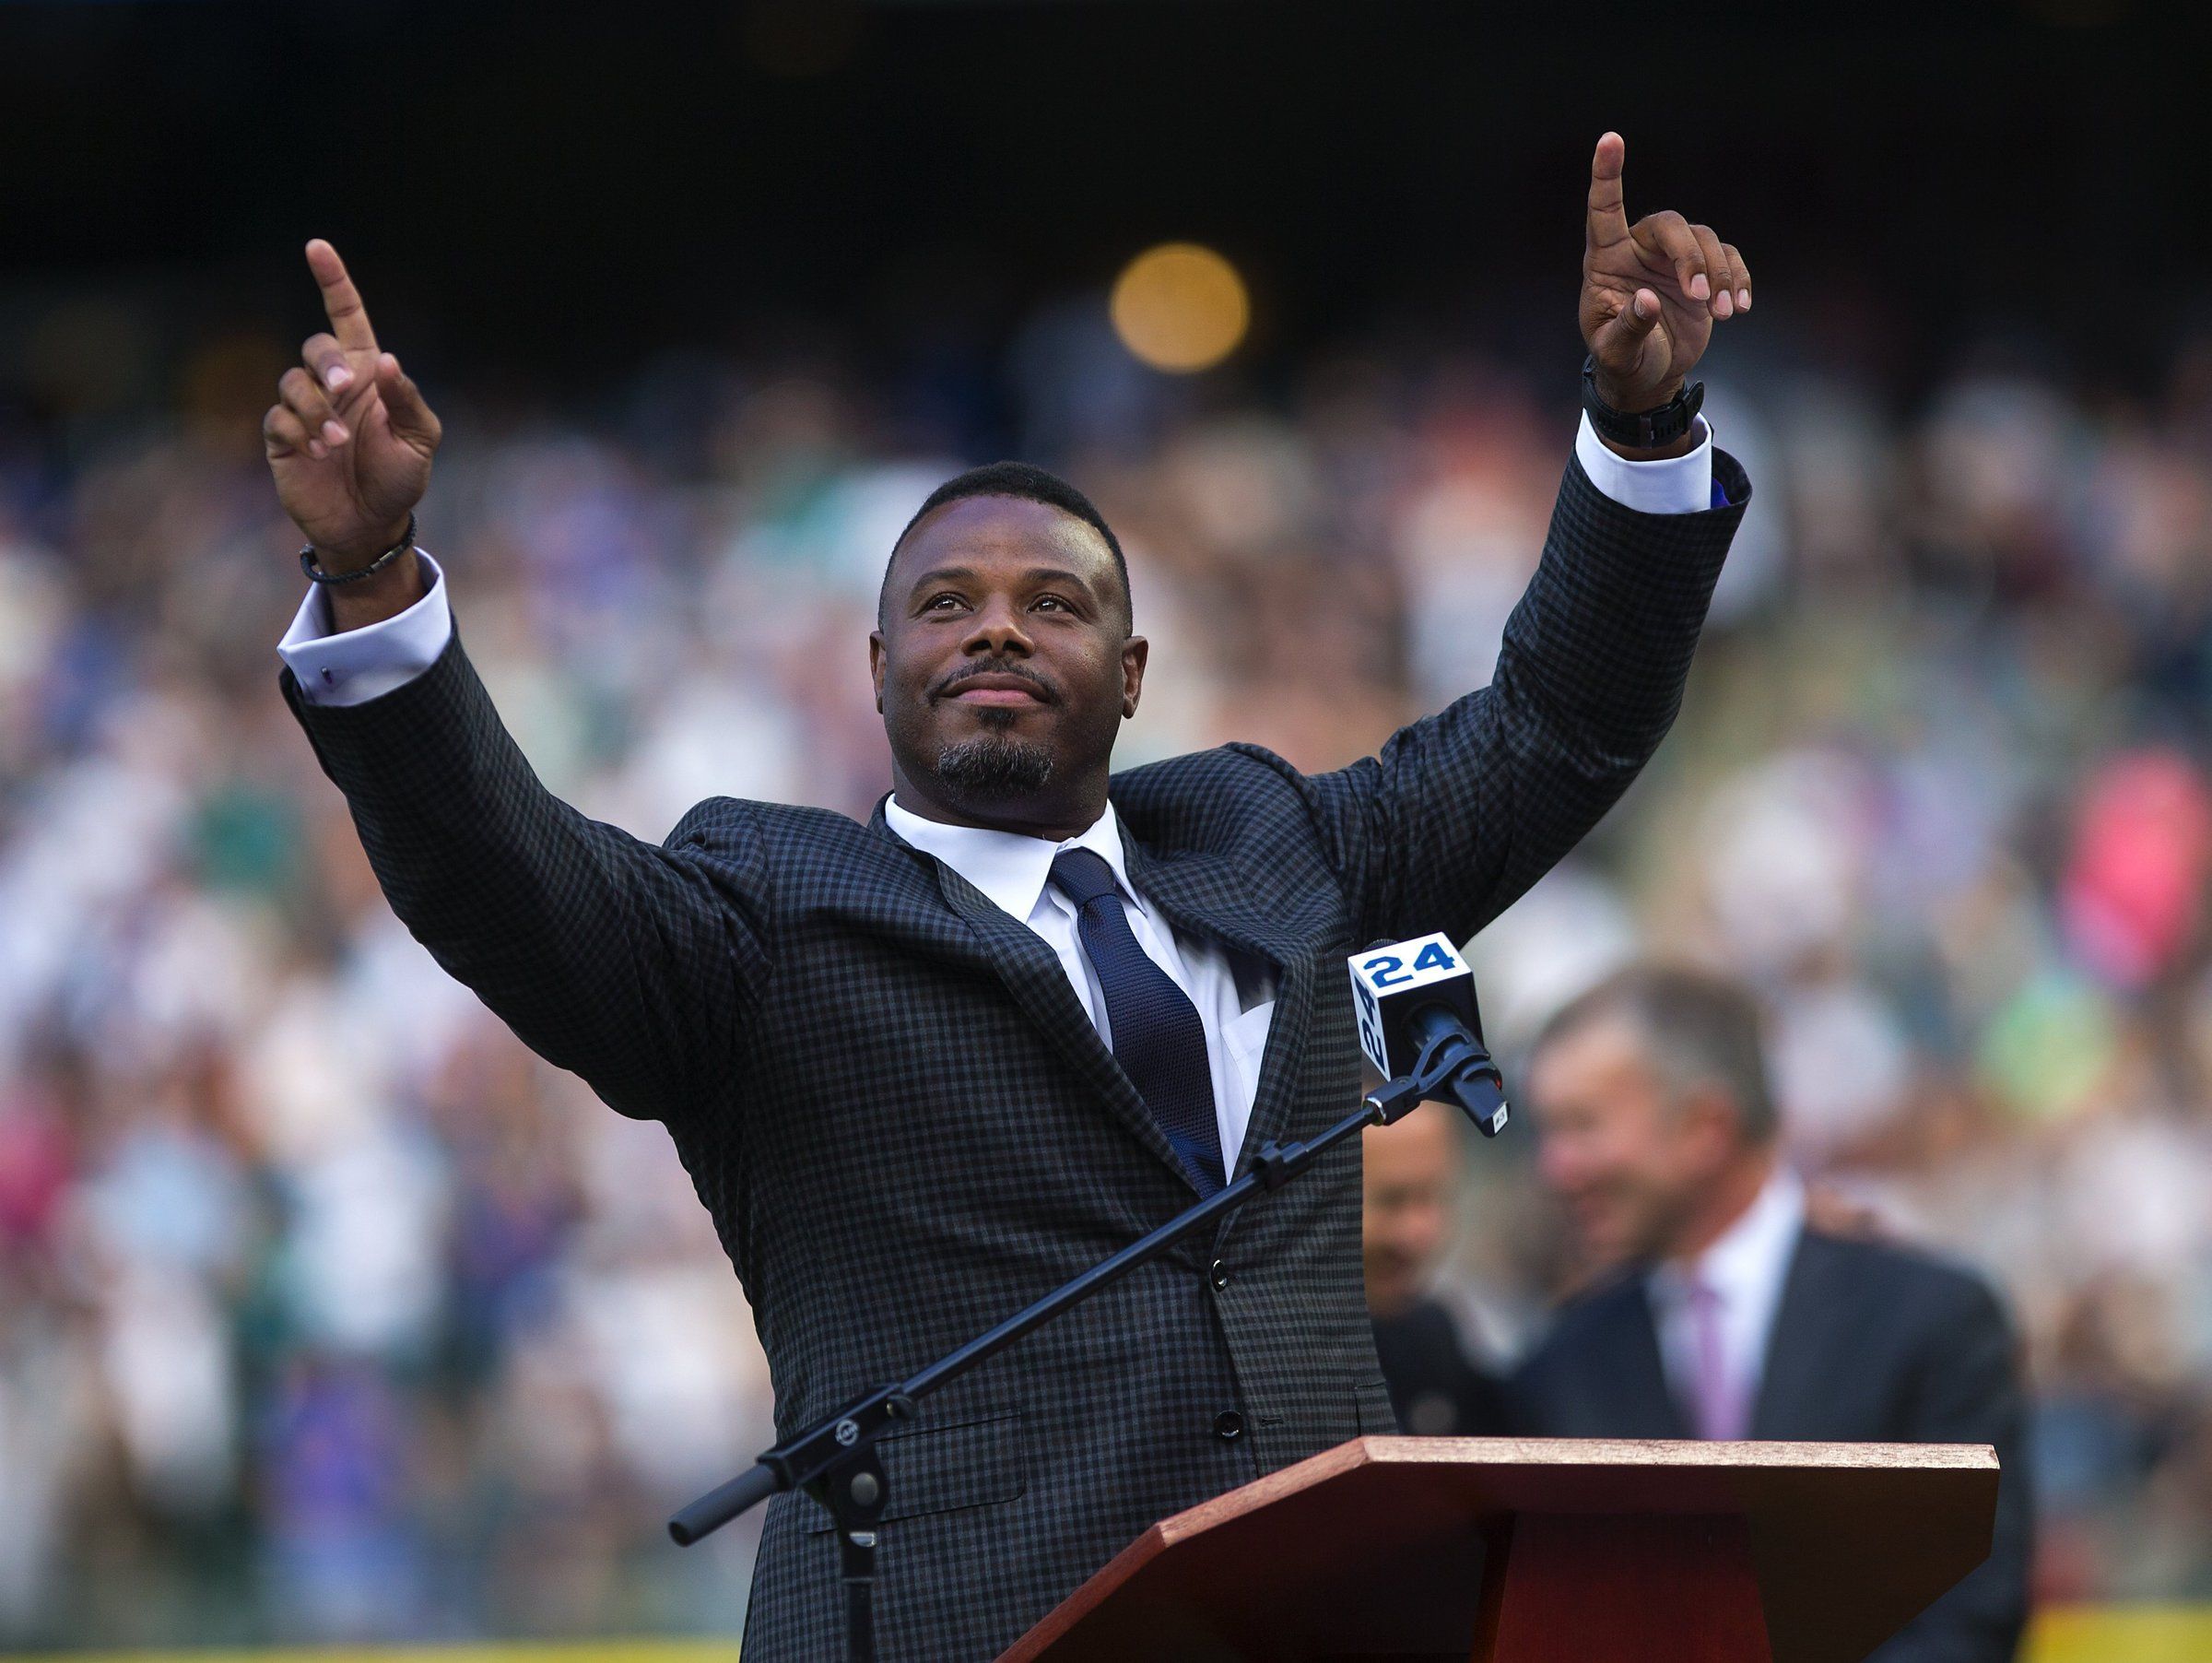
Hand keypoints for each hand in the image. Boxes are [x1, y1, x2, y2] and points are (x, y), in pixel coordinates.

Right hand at [262, 240, 441, 570]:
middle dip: (327, 363)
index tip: (317, 247)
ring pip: (293, 382)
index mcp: (368, 373)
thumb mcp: (420, 439)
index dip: (332, 280)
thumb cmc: (400, 478)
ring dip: (316, 410)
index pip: (347, 316)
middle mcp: (332, 384)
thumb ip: (406, 399)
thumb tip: (384, 360)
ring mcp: (305, 408)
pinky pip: (278, 417)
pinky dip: (298, 430)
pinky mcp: (282, 436)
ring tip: (336, 444)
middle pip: (315, 346)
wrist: (371, 524)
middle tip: (345, 389)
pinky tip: (318, 453)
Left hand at [1579, 132, 1750, 415]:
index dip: (1607, 174)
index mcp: (1606, 260)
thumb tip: (1646, 300)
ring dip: (1719, 275)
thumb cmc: (1623, 360)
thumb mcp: (1616, 353)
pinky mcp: (1705, 271)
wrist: (1649, 375)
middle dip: (1690, 256)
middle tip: (1699, 295)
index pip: (1604, 209)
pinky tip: (1739, 307)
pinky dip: (1738, 280)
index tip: (1610, 139)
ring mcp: (1674, 259)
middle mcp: (1640, 249)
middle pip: (1671, 225)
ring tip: (1723, 314)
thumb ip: (1628, 328)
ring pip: (1705, 240)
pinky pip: (1729, 258)